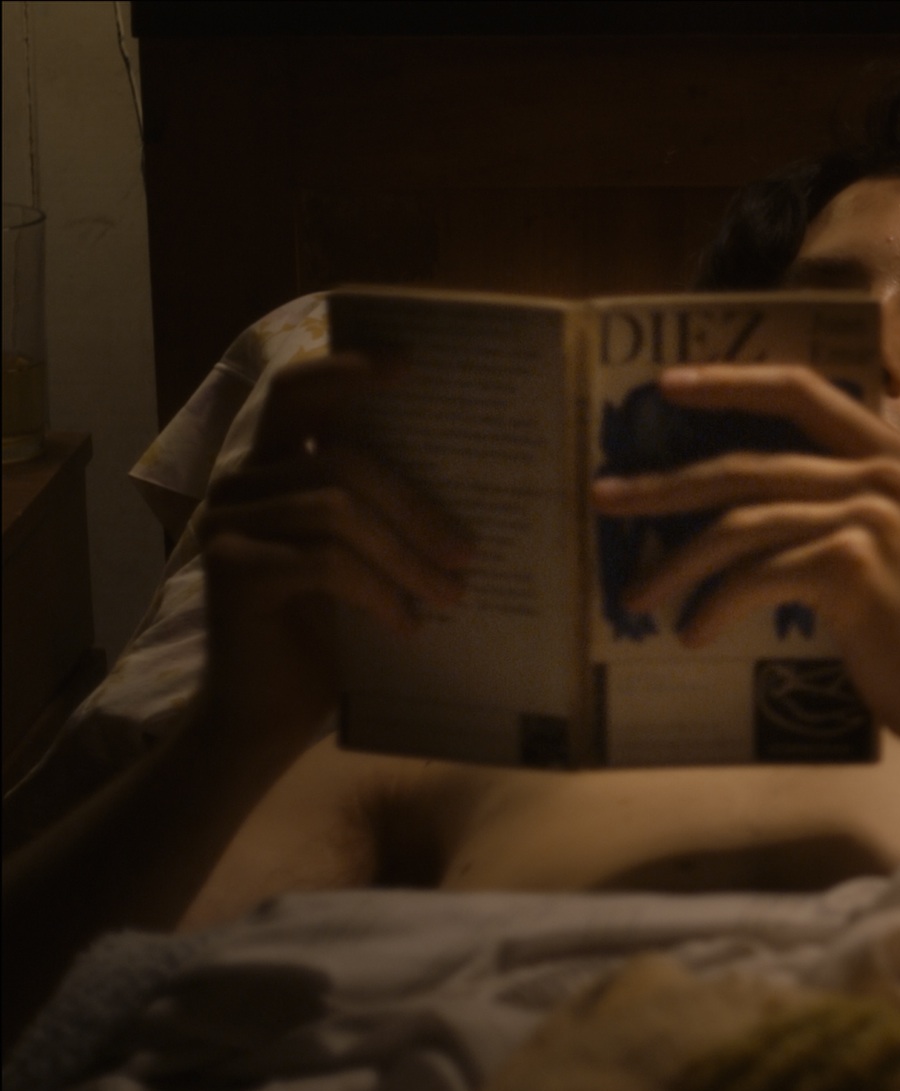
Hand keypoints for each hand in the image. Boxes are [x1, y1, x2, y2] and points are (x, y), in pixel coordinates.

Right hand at [191, 355, 472, 754]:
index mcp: (268, 467)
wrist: (268, 712)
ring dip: (408, 556)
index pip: (296, 393)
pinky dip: (378, 592)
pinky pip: (326, 561)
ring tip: (450, 595)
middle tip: (469, 553)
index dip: (346, 369)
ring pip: (338, 510)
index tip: (410, 364)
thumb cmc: (327, 634)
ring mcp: (225, 523)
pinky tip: (406, 625)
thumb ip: (380, 510)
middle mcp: (237, 484)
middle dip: (417, 506)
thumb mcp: (364, 560)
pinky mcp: (231, 569)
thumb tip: (468, 474)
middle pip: (340, 458)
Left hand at [588, 365, 899, 743]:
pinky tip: (695, 631)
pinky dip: (715, 606)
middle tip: (608, 498)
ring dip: (677, 562)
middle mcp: (886, 473)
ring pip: (741, 524)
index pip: (802, 390)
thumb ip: (856, 490)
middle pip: (749, 464)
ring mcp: (870, 515)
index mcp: (896, 453)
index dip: (731, 383)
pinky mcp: (850, 565)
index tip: (668, 386)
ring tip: (637, 594)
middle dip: (667, 484)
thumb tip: (763, 479)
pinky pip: (755, 576)